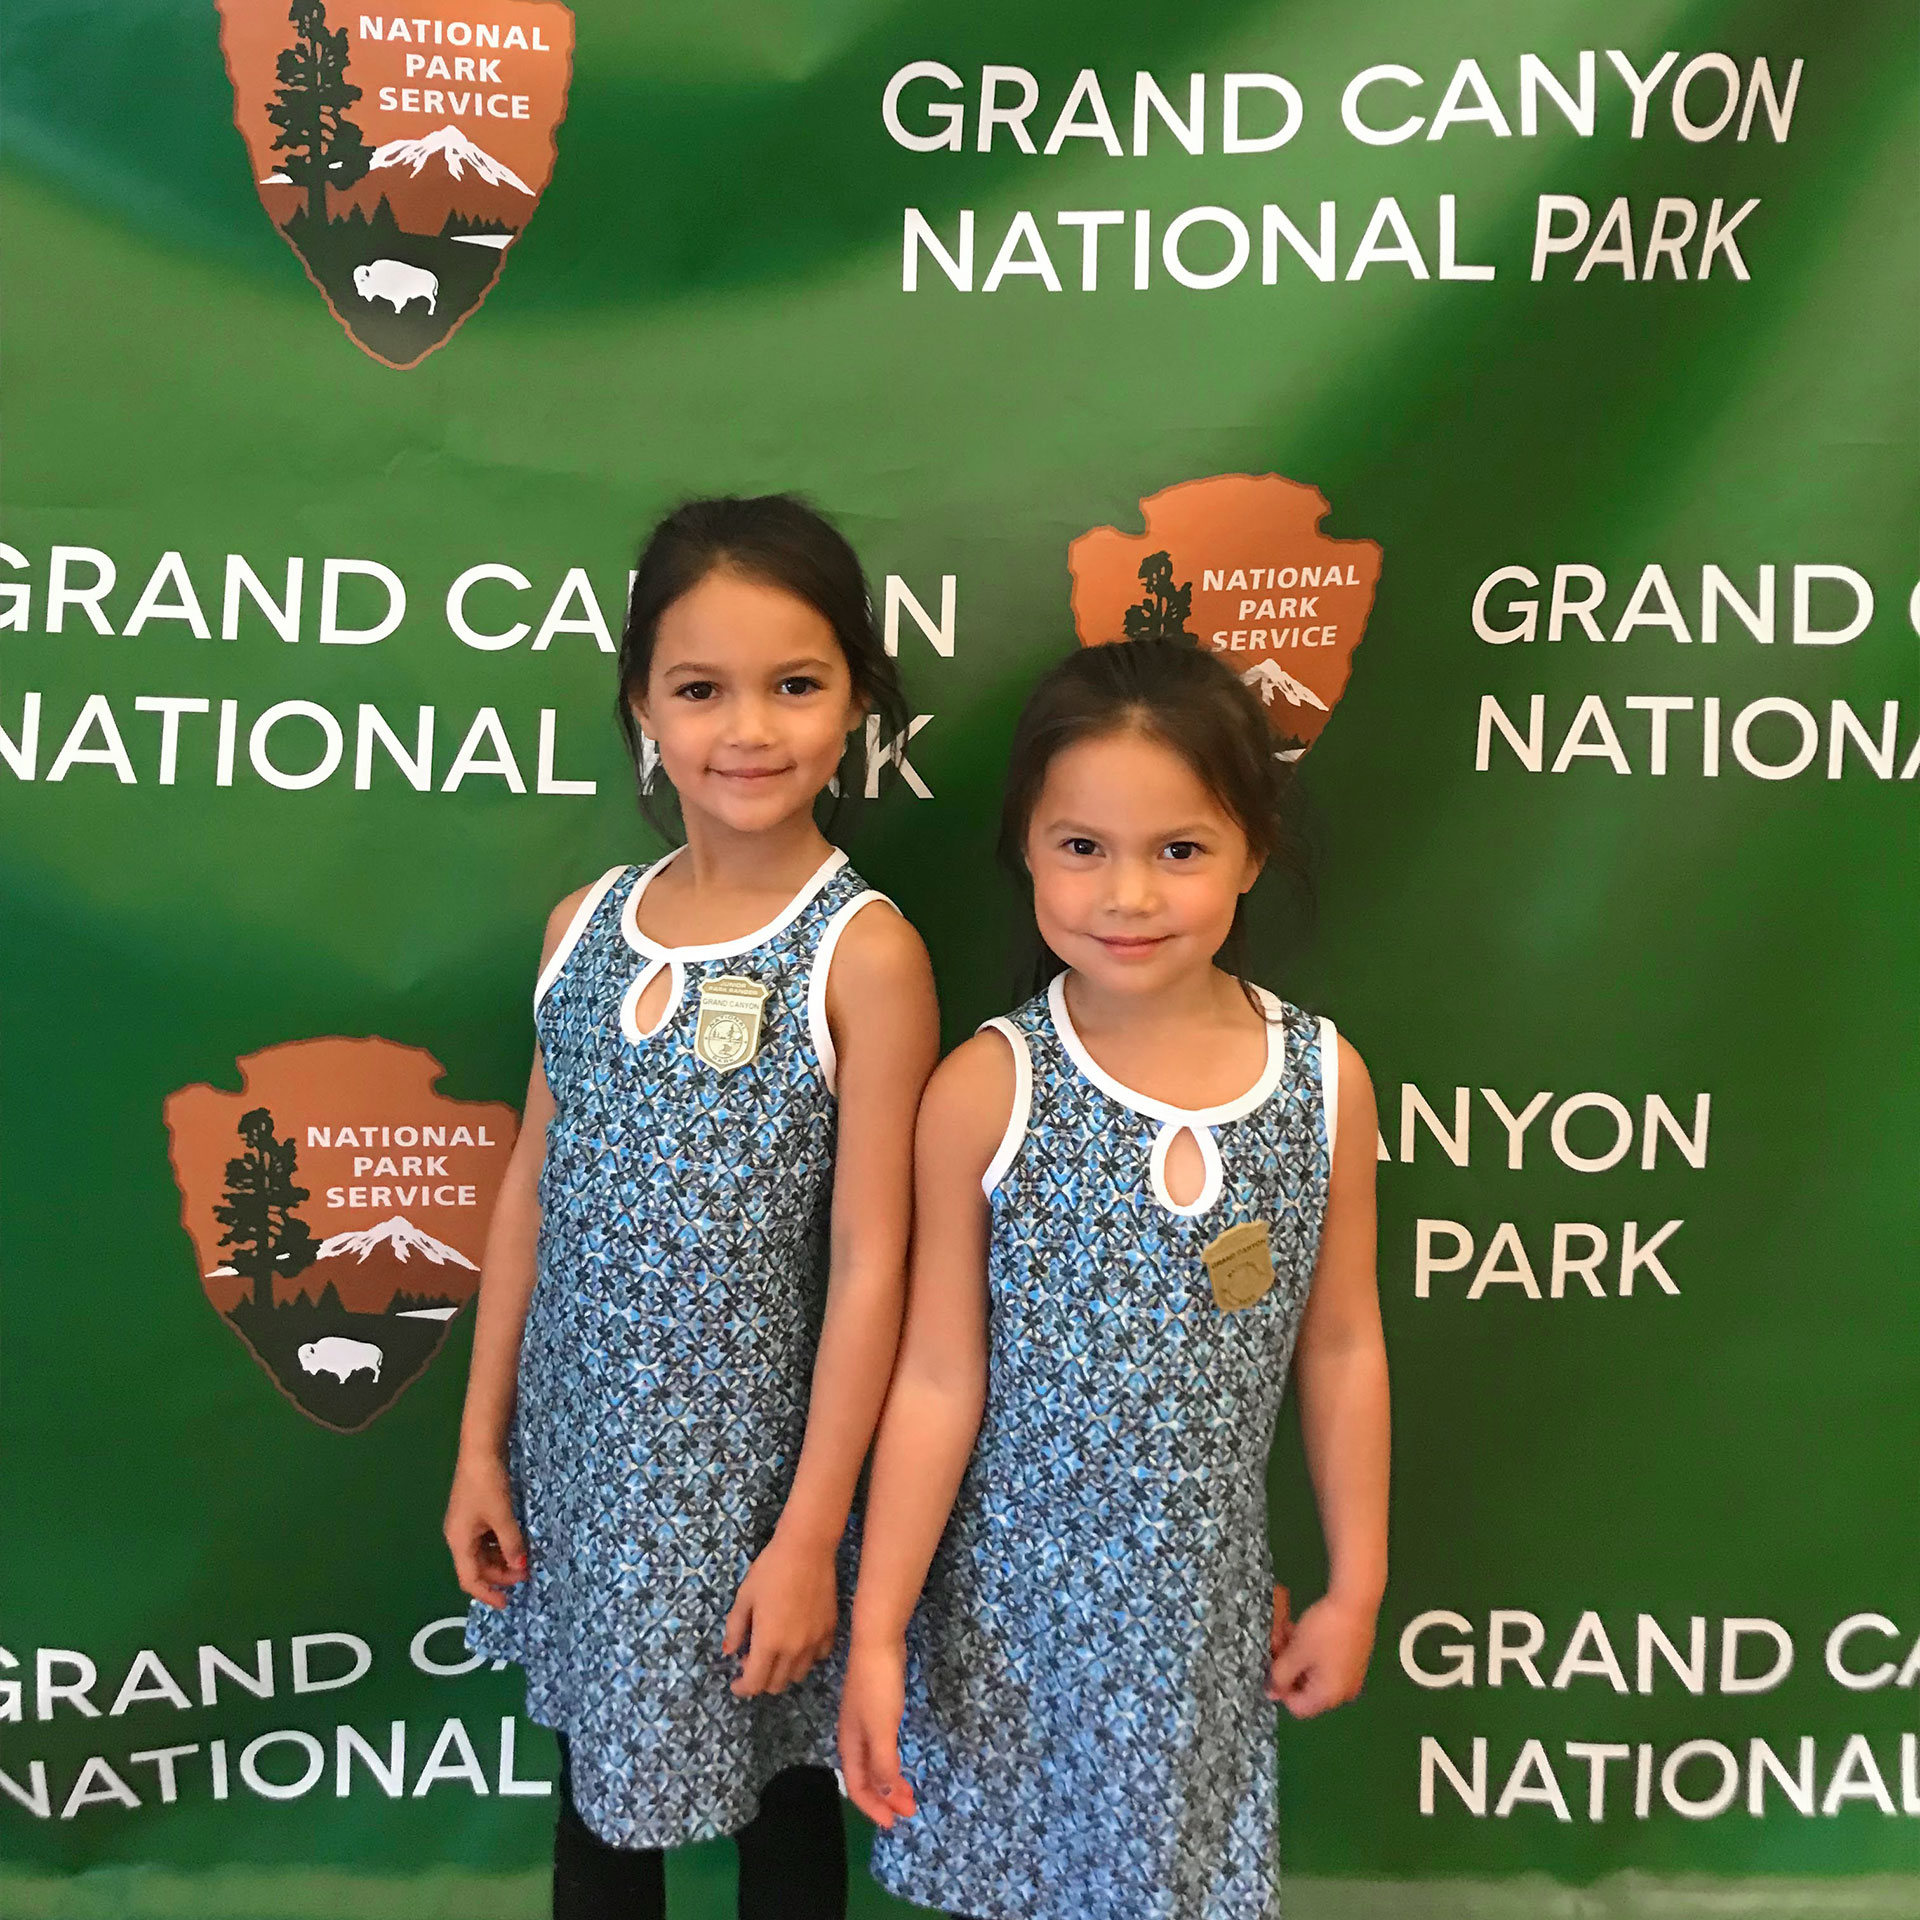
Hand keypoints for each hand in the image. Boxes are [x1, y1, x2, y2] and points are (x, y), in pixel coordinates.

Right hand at [444, 1451, 526, 1609]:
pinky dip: (501, 1544)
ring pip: (483, 1552)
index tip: (507, 1604)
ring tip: (524, 1559)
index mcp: (459, 1541)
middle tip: (526, 1573)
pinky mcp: (475, 1511)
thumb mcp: (502, 1515)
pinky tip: (517, 1541)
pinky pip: (487, 1538)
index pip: (470, 1579)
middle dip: (500, 1574)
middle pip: (477, 1566)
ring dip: (502, 1559)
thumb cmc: (488, 1484)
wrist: (481, 1449)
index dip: (488, 1593)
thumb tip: (521, 1567)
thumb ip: (512, 1543)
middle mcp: (459, 1535)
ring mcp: (466, 1523)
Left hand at [722, 1531, 837, 1696]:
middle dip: (759, 1680)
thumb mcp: (744, 1597)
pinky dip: (805, 1658)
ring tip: (774, 1651)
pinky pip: (818, 1657)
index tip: (735, 1681)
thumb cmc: (770, 1570)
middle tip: (750, 1660)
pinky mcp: (830, 1630)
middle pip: (776, 1685)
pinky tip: (798, 1641)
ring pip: (798, 1675)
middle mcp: (793, 1650)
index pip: (754, 1683)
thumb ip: (735, 1628)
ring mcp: (814, 1642)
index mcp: (768, 1643)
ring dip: (782, 1672)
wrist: (807, 1549)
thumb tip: (730, 1651)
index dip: (742, 1688)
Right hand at [839, 1636, 915, 1827]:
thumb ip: (883, 1765)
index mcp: (850, 1744)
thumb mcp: (882, 1730)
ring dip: (890, 1781)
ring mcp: (864, 1722)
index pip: (857, 1787)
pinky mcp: (877, 1709)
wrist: (878, 1642)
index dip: (873, 1808)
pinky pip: (881, 1747)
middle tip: (908, 1811)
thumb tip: (888, 1799)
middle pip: (865, 1777)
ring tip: (909, 1794)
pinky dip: (891, 1762)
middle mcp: (853, 1736)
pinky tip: (900, 1761)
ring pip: (874, 1762)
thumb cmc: (878, 1687)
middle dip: (885, 1798)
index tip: (892, 1824)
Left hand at [1267, 1591, 1376, 1717]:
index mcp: (1330, 1696)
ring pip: (1314, 1672)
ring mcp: (1351, 1675)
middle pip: (1306, 1689)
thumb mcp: (1296, 1653)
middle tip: (1277, 1643)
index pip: (1297, 1707)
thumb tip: (1271, 1694)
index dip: (1280, 1688)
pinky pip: (1326, 1663)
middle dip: (1288, 1667)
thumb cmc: (1324, 1630)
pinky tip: (1302, 1630)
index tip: (1272, 1665)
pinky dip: (1311, 1651)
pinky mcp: (1354, 1659)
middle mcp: (1344, 1692)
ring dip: (1297, 1656)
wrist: (1355, 1601)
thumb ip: (1280, 1676)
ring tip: (1286, 1631)